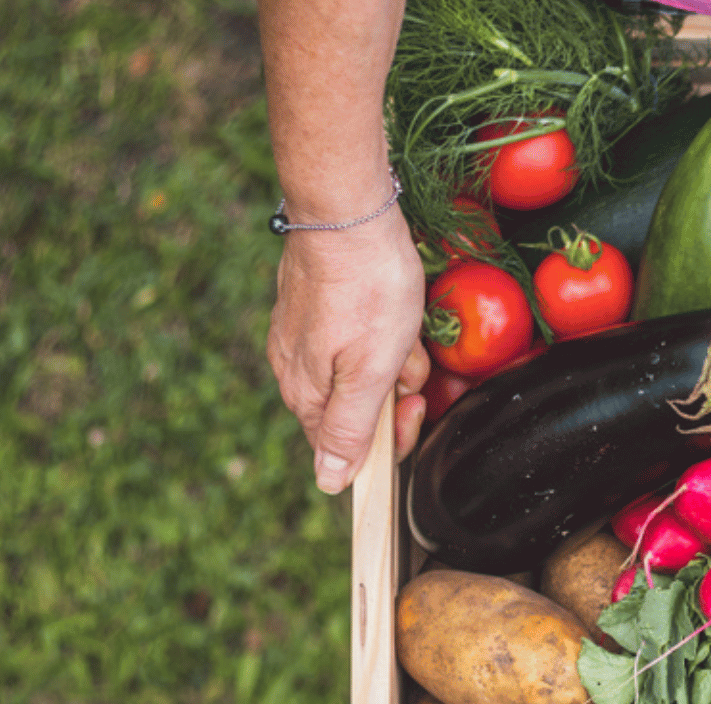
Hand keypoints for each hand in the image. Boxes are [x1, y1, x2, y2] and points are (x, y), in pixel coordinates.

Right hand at [266, 206, 429, 493]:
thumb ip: (348, 431)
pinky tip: (392, 308)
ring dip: (393, 356)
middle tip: (408, 357)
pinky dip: (383, 330)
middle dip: (395, 390)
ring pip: (362, 371)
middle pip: (358, 410)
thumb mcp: (369, 371)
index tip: (414, 406)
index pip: (347, 450)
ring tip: (401, 325)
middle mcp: (296, 372)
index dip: (391, 437)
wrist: (346, 212)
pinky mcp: (315, 309)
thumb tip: (328, 483)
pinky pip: (357, 338)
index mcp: (307, 396)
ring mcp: (303, 338)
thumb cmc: (366, 291)